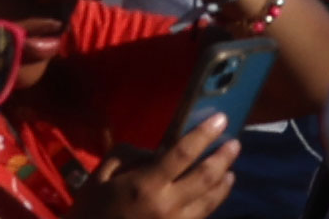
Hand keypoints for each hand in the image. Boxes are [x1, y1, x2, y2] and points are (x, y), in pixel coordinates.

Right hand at [73, 121, 239, 218]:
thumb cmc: (93, 208)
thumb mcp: (101, 175)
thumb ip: (129, 157)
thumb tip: (155, 153)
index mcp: (146, 184)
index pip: (182, 154)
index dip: (203, 135)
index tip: (220, 119)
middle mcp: (168, 204)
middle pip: (205, 177)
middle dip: (222, 157)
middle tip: (234, 143)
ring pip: (210, 200)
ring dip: (224, 182)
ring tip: (230, 168)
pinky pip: (203, 214)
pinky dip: (214, 200)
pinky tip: (217, 191)